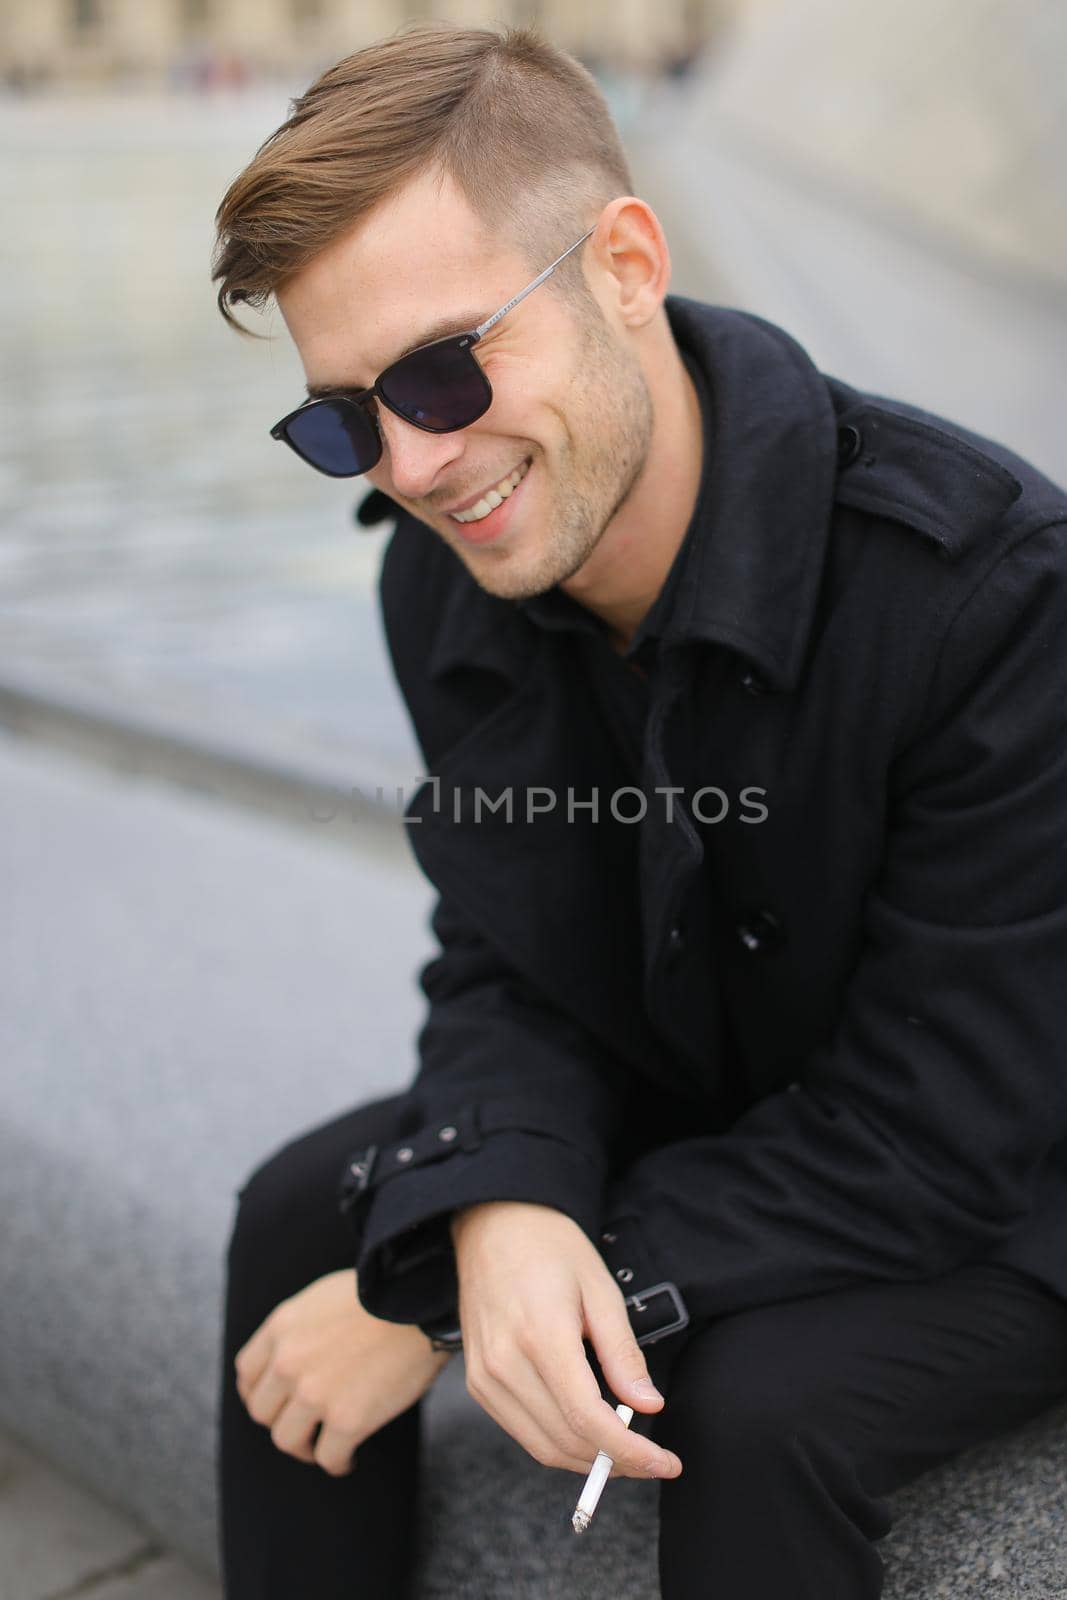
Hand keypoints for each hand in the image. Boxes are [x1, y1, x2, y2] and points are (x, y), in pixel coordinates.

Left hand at [234, 1268, 450, 1474]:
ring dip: (304, 1448)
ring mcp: (314, 1393)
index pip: (247, 1373)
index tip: (276, 1402)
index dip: (258, 1393)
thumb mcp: (322, 1298)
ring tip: (322, 1447)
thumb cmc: (381, 1294)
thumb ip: (298, 1328)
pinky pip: (328, 1457)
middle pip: (262, 1411)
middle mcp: (288, 1362)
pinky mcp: (346, 1419)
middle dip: (281, 1421)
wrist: (420, 1299)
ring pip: (287, 1440)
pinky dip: (338, 1463)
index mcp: (281, 1328)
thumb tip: (292, 1357)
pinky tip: (349, 1458)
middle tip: (302, 1427)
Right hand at [450, 1201, 682, 1480]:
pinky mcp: (477, 1382)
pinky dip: (559, 1443)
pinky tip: (586, 1430)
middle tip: (652, 1457)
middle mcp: (505, 1364)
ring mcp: (485, 1377)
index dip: (632, 1451)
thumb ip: (623, 1353)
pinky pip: (522, 1431)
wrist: (492, 1223)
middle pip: (567, 1441)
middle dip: (616, 1461)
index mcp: (541, 1336)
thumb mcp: (601, 1289)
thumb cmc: (550, 1247)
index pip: (589, 1419)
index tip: (666, 1462)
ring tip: (623, 1448)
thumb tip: (649, 1405)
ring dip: (588, 1460)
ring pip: (543, 1447)